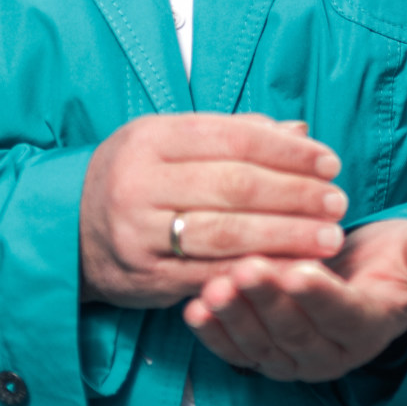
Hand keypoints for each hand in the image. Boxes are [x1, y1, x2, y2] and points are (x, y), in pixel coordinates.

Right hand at [79, 114, 348, 307]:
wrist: (69, 230)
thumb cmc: (137, 178)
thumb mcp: (172, 141)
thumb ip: (235, 134)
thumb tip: (301, 129)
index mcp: (152, 138)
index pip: (235, 138)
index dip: (289, 152)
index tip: (330, 163)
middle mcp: (140, 182)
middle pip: (235, 186)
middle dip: (296, 195)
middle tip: (337, 204)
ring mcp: (140, 232)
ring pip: (226, 233)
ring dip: (286, 237)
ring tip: (327, 238)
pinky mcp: (146, 276)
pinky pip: (211, 274)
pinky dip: (257, 272)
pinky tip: (293, 269)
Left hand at [184, 219, 406, 382]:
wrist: (371, 279)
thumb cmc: (394, 263)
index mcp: (369, 328)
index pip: (342, 314)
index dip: (320, 295)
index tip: (299, 270)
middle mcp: (330, 355)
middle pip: (295, 331)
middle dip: (267, 301)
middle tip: (245, 270)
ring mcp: (295, 360)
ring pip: (261, 345)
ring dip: (235, 318)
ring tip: (214, 288)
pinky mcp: (267, 356)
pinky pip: (238, 352)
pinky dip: (215, 335)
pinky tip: (195, 311)